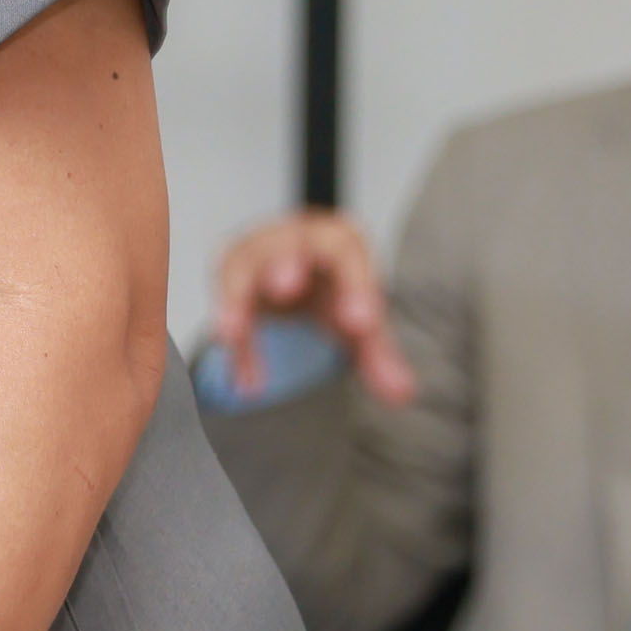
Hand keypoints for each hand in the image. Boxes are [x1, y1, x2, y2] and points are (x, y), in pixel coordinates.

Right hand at [208, 207, 412, 404]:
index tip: (359, 324)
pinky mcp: (229, 271)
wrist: (294, 275)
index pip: (347, 252)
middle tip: (286, 286)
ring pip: (242, 265)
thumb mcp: (358, 320)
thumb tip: (403, 393)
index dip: (354, 285)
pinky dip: (233, 340)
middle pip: (290, 243)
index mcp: (338, 240)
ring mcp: (256, 250)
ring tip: (232, 333)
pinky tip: (243, 378)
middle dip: (285, 263)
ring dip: (237, 299)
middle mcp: (295, 237)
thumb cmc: (330, 290)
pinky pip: (226, 304)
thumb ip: (379, 356)